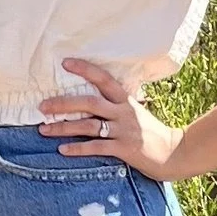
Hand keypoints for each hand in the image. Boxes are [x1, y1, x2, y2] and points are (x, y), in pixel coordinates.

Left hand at [38, 58, 187, 180]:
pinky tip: (62, 150)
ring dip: (64, 127)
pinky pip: (97, 147)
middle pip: (89, 103)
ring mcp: (124, 130)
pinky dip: (78, 148)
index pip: (104, 79)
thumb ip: (118, 105)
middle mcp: (123, 112)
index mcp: (126, 100)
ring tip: (44, 129)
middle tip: (42, 106)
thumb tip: (94, 99)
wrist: (174, 152)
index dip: (85, 70)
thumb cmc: (153, 132)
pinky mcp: (124, 149)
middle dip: (63, 104)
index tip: (65, 63)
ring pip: (88, 126)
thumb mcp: (137, 112)